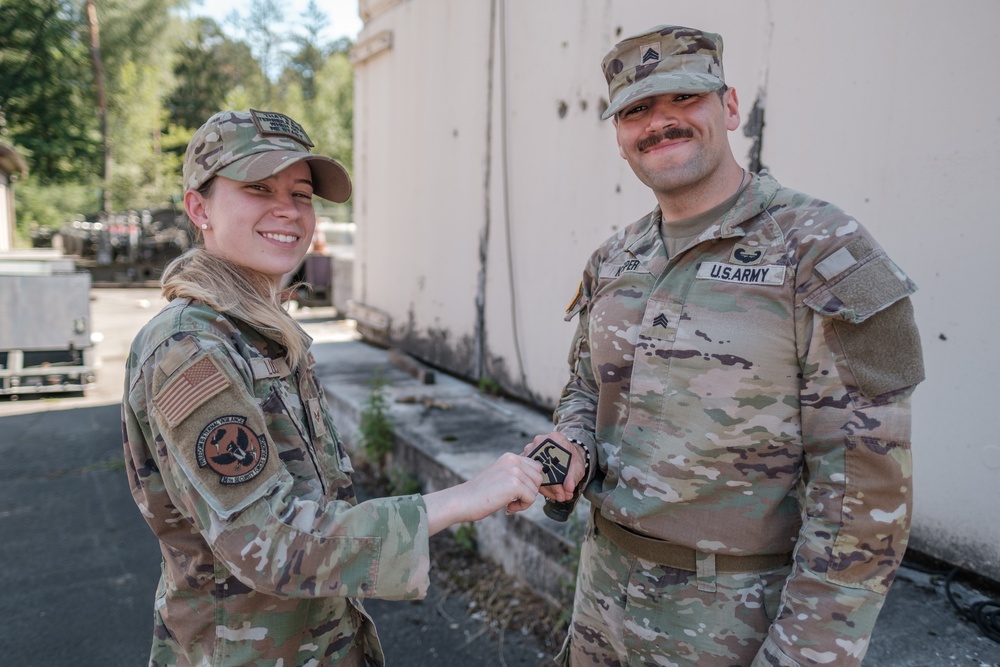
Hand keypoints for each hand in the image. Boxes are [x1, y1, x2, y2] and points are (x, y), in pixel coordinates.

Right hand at [423, 453, 542, 534]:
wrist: (462, 501)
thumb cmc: (481, 493)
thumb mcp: (500, 476)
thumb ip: (516, 474)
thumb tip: (538, 478)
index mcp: (510, 457)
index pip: (536, 467)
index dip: (530, 483)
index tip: (516, 492)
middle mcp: (513, 460)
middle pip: (538, 478)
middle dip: (529, 492)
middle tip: (512, 500)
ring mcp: (514, 471)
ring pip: (535, 490)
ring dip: (524, 501)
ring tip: (507, 503)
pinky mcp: (514, 484)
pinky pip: (531, 498)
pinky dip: (521, 507)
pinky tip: (507, 507)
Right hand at [521, 432, 586, 503]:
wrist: (568, 455)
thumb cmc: (572, 459)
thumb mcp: (577, 467)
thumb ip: (573, 476)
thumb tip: (568, 488)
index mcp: (554, 439)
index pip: (553, 461)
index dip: (558, 480)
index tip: (565, 492)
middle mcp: (539, 442)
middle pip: (542, 468)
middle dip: (553, 486)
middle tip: (563, 497)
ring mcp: (530, 450)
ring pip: (535, 473)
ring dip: (547, 488)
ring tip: (559, 497)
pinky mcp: (526, 459)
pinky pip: (531, 475)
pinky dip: (542, 486)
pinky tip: (551, 494)